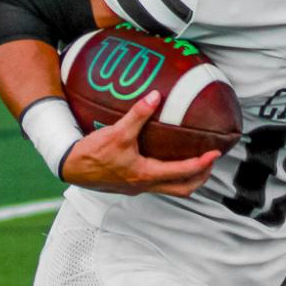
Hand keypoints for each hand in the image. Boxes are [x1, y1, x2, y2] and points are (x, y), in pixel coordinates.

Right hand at [60, 91, 220, 196]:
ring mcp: (137, 187)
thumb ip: (137, 114)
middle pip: (183, 189)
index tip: (215, 153)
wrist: (70, 167)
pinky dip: (168, 175)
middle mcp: (145, 185)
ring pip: (170, 189)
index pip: (183, 173)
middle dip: (200, 177)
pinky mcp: (129, 184)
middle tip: (210, 161)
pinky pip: (156, 183)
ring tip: (195, 163)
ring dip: (186, 178)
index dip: (202, 164)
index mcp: (146, 174)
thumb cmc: (92, 153)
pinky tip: (165, 159)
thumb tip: (156, 96)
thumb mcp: (116, 132)